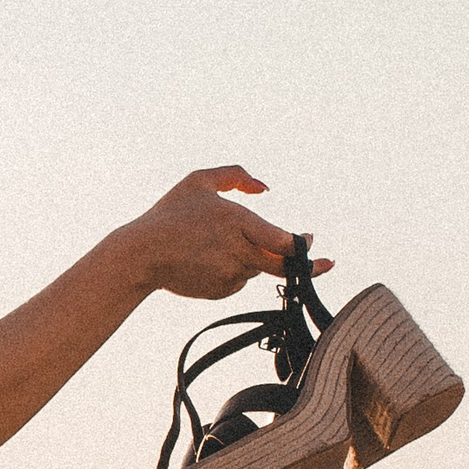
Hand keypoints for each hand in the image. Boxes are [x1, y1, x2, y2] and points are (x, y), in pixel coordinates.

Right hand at [122, 166, 329, 304]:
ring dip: (248, 258)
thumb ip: (236, 177)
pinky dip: (231, 271)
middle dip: (307, 266)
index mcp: (237, 223)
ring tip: (212, 246)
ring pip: (255, 269)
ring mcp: (229, 276)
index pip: (284, 241)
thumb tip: (265, 188)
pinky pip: (237, 281)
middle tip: (327, 264)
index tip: (313, 240)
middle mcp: (238, 253)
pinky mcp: (219, 292)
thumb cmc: (170, 214)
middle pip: (281, 265)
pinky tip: (206, 261)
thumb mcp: (199, 181)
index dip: (303, 244)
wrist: (141, 255)